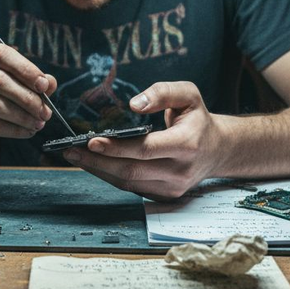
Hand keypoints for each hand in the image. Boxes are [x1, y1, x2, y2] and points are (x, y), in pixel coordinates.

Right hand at [0, 43, 56, 157]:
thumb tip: (50, 83)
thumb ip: (28, 82)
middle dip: (28, 97)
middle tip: (46, 112)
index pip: (0, 53)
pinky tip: (26, 132)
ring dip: (22, 116)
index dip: (25, 68)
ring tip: (38, 124)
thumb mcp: (4, 87)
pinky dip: (14, 130)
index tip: (44, 85)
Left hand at [63, 81, 224, 199]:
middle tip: (71, 150)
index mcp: (187, 144)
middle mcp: (180, 170)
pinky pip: (131, 188)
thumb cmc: (198, 120)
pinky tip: (94, 164)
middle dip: (97, 162)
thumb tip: (134, 104)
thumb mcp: (189, 95)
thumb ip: (162, 92)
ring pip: (127, 183)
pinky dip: (110, 176)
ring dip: (99, 170)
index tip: (92, 141)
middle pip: (131, 171)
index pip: (146, 149)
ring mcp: (172, 187)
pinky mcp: (164, 196)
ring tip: (76, 156)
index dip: (117, 147)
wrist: (218, 150)